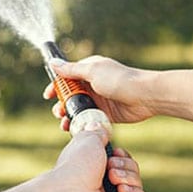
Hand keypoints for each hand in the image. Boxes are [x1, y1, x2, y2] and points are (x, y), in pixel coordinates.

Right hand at [42, 56, 156, 130]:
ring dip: (69, 116)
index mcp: (89, 70)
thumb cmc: (120, 80)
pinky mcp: (106, 113)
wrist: (145, 96)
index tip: (47, 96)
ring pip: (78, 109)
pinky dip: (81, 123)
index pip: (67, 77)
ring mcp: (99, 99)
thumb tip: (52, 62)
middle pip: (71, 95)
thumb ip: (71, 70)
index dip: (56, 86)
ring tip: (65, 123)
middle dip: (61, 104)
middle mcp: (93, 84)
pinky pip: (89, 119)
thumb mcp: (93, 72)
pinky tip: (76, 129)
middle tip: (59, 112)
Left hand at [48, 122, 147, 191]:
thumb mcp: (88, 140)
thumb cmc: (76, 166)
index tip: (116, 153)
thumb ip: (98, 133)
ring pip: (138, 189)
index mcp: (96, 174)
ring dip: (129, 178)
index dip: (124, 157)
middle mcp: (104, 191)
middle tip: (110, 167)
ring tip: (113, 178)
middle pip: (133, 175)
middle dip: (127, 166)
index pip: (123, 165)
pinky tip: (122, 191)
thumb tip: (101, 127)